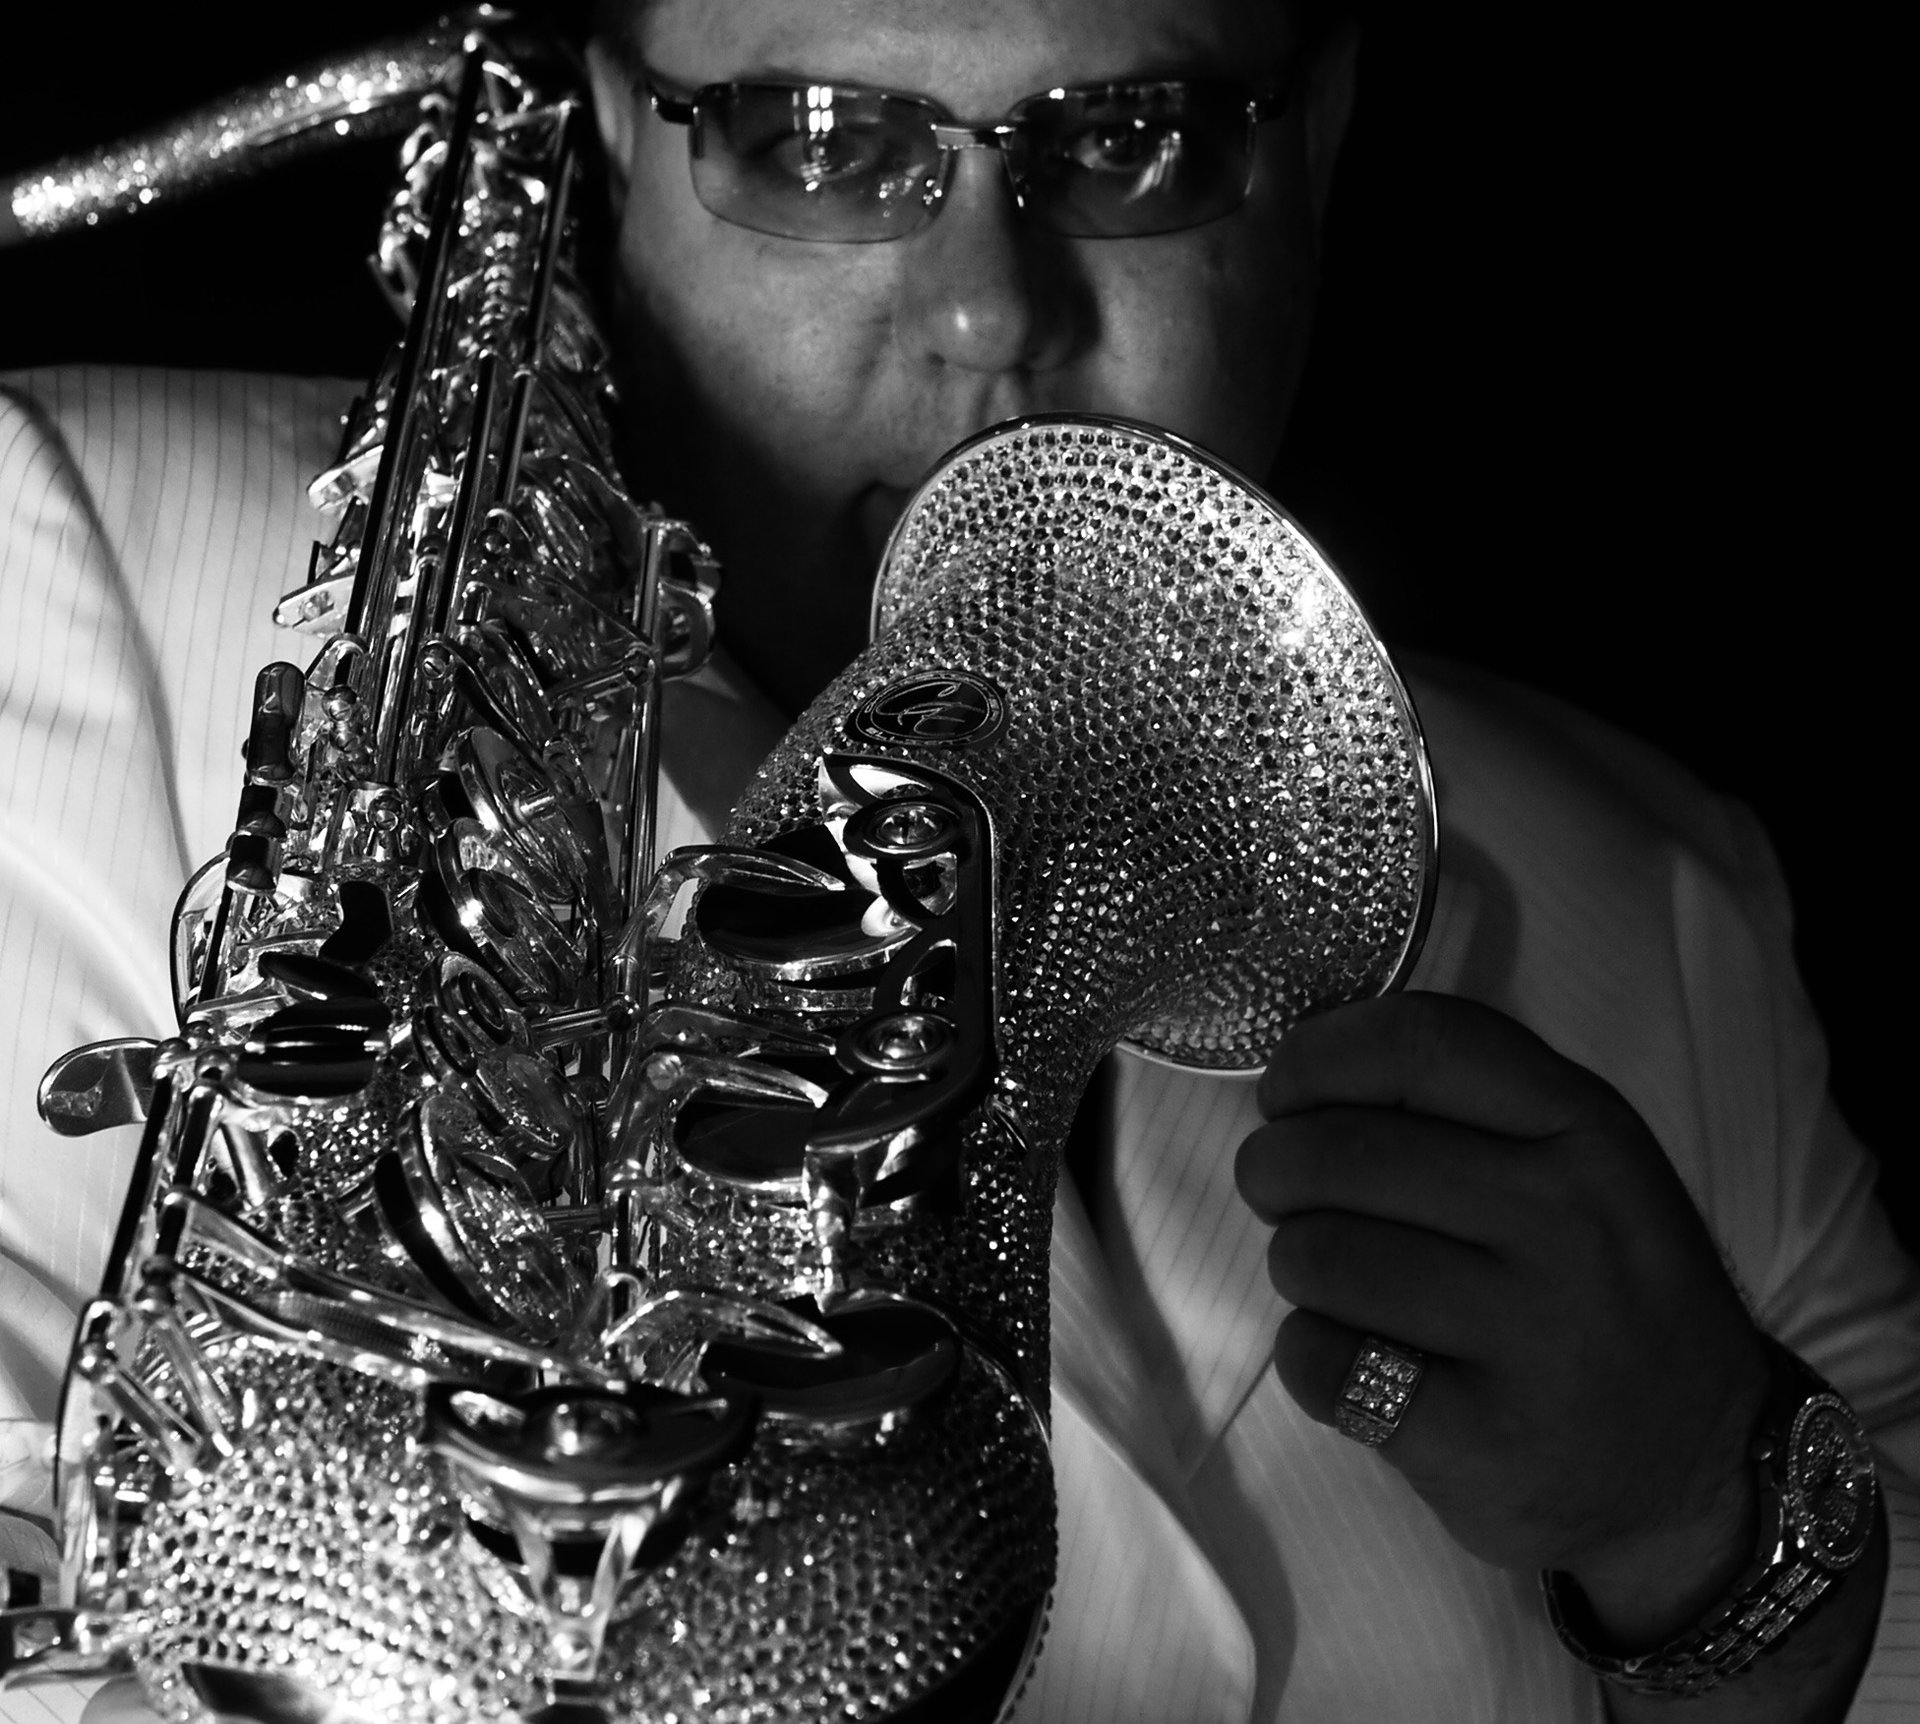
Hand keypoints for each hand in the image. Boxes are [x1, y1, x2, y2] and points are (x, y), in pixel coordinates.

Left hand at [1235, 991, 1770, 1646]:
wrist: (1704, 1476)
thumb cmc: (1606, 1296)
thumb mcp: (1584, 1166)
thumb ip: (1465, 1102)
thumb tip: (1303, 1066)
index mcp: (1589, 1129)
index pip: (1418, 1044)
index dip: (1316, 1058)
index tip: (1282, 1095)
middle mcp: (1569, 1221)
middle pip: (1338, 1150)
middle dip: (1274, 1169)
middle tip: (1280, 1197)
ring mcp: (1534, 1336)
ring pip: (1317, 1254)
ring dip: (1296, 1266)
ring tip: (1338, 1286)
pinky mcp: (1483, 1440)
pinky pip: (1319, 1360)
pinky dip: (1308, 1356)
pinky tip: (1356, 1362)